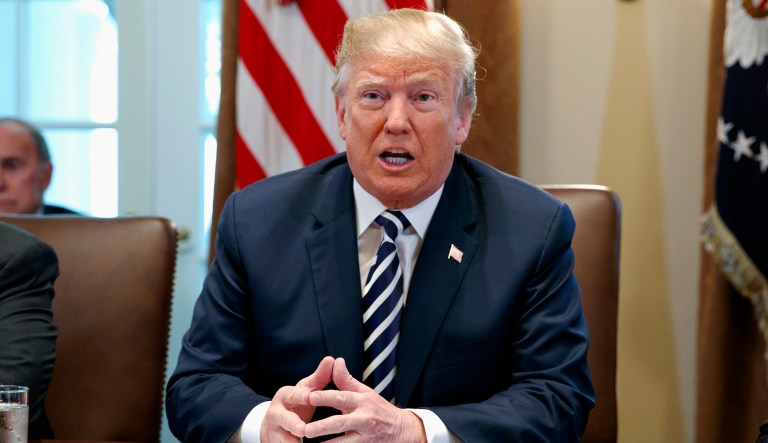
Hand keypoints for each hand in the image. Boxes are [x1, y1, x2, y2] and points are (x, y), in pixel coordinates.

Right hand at [260, 356, 334, 441]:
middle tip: (303, 429)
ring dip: (290, 442)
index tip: (310, 397)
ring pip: (281, 438)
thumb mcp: (306, 391)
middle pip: (283, 418)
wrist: (273, 426)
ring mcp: (273, 430)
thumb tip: (333, 359)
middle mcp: (275, 412)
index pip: (293, 394)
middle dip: (293, 424)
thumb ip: (319, 378)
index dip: (301, 396)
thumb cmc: (296, 406)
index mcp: (285, 395)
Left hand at [304, 358, 425, 442]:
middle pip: (341, 423)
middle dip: (323, 426)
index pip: (341, 397)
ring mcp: (365, 437)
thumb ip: (346, 380)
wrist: (402, 431)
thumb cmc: (379, 410)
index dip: (325, 397)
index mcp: (362, 401)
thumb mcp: (366, 393)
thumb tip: (336, 361)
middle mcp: (364, 418)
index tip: (310, 396)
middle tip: (306, 429)